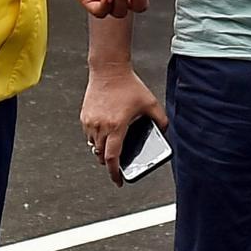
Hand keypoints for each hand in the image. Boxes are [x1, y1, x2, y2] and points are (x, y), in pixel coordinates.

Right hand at [80, 62, 165, 185]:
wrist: (109, 69)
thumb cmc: (128, 85)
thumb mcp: (151, 103)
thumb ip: (161, 120)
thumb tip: (165, 131)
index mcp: (117, 126)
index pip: (112, 158)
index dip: (114, 173)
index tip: (118, 180)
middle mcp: (101, 126)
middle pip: (101, 155)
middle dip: (109, 162)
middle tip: (117, 164)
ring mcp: (90, 122)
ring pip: (93, 146)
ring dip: (102, 151)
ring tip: (112, 148)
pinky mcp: (84, 116)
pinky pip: (88, 135)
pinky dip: (96, 139)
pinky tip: (105, 134)